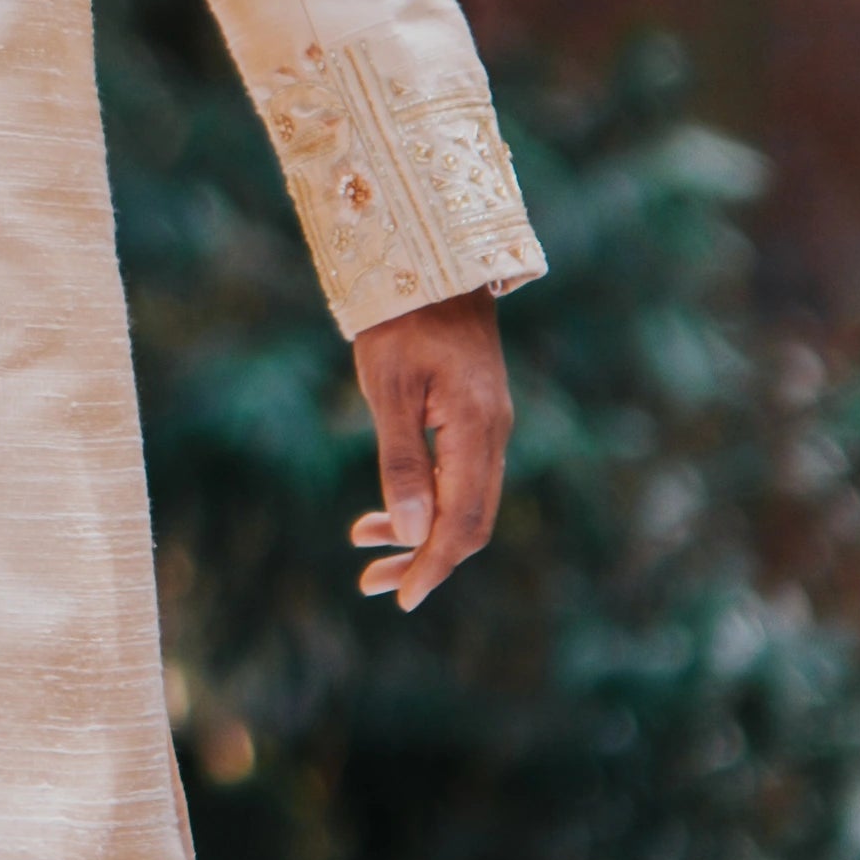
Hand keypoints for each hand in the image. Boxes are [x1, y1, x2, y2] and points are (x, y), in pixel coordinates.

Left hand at [348, 288, 511, 609]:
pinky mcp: (476, 418)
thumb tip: (412, 534)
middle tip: (372, 586)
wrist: (431, 262)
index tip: (401, 597)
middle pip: (470, 522)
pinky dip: (425, 503)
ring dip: (421, 535)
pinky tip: (387, 515)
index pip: (464, 522)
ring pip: (465, 502)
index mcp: (478, 431)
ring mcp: (489, 427)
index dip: (433, 566)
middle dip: (424, 560)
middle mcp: (494, 435)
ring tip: (365, 554)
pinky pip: (459, 477)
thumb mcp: (388, 390)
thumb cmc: (400, 321)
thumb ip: (403, 463)